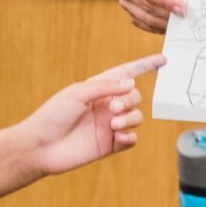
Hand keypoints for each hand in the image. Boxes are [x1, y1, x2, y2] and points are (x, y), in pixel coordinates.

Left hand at [24, 55, 166, 175]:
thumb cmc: (53, 115)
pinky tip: (117, 136)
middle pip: (134, 96)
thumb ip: (105, 86)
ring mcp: (109, 126)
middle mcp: (106, 106)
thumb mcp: (77, 93)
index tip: (163, 60)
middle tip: (113, 108)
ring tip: (114, 124)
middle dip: (129, 100)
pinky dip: (129, 136)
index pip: (126, 74)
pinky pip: (132, 139)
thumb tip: (130, 84)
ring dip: (130, 118)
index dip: (145, 66)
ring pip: (137, 117)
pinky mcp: (110, 145)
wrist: (41, 146)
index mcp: (98, 89)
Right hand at [113, 0, 187, 33]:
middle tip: (187, 15)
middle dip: (168, 13)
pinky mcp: (132, 12)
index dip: (166, 2)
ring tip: (183, 18)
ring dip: (166, 21)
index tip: (183, 9)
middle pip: (147, 6)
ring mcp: (125, 0)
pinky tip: (173, 20)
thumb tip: (183, 9)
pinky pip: (147, 25)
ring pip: (147, 19)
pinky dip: (161, 25)